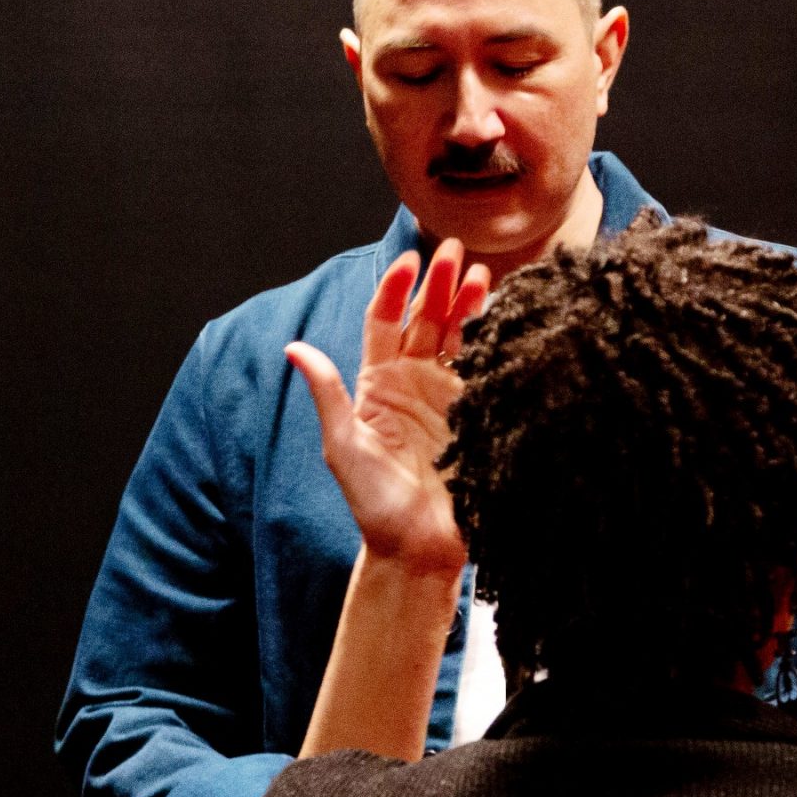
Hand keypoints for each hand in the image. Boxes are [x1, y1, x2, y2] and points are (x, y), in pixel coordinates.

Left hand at [285, 240, 490, 575]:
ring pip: (457, 337)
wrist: (417, 546)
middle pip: (425, 320)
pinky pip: (483, 367)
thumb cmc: (372, 503)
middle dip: (437, 284)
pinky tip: (502, 313)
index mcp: (376, 384)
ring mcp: (446, 396)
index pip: (385, 322)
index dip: (395, 291)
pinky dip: (492, 338)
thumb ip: (328, 394)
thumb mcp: (343, 446)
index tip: (407, 264)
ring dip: (467, 304)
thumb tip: (294, 348)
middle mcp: (412, 383)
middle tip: (453, 250)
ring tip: (479, 273)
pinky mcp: (476, 413)